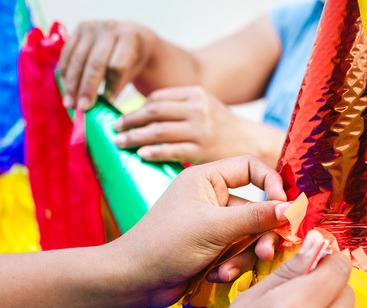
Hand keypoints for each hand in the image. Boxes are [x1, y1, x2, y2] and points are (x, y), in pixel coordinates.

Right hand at [59, 20, 155, 109]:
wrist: (130, 35)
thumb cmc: (132, 58)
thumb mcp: (133, 71)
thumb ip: (119, 86)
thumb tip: (103, 108)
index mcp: (129, 37)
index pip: (117, 66)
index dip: (111, 86)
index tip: (106, 103)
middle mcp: (109, 29)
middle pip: (95, 63)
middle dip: (87, 88)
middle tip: (82, 108)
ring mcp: (92, 27)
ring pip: (78, 59)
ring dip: (72, 84)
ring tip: (70, 103)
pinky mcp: (78, 29)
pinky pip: (67, 53)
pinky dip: (65, 73)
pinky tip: (66, 89)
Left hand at [113, 86, 284, 165]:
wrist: (252, 144)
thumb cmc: (223, 128)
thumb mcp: (204, 105)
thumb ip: (179, 105)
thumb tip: (143, 112)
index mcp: (195, 93)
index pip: (157, 98)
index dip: (137, 108)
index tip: (122, 117)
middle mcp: (197, 108)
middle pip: (153, 111)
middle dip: (130, 120)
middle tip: (114, 129)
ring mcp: (199, 129)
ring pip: (158, 130)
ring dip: (134, 136)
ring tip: (120, 143)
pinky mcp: (201, 150)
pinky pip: (170, 150)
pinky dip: (152, 151)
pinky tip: (141, 154)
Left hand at [113, 156, 288, 307]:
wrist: (135, 281)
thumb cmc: (166, 245)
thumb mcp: (215, 228)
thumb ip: (256, 216)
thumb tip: (291, 207)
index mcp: (207, 179)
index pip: (252, 167)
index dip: (272, 185)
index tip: (284, 208)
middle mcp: (212, 198)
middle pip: (258, 208)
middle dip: (262, 233)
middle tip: (266, 253)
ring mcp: (214, 224)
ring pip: (251, 235)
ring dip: (244, 256)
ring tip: (228, 271)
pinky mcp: (214, 248)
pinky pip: (239, 252)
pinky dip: (232, 266)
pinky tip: (215, 276)